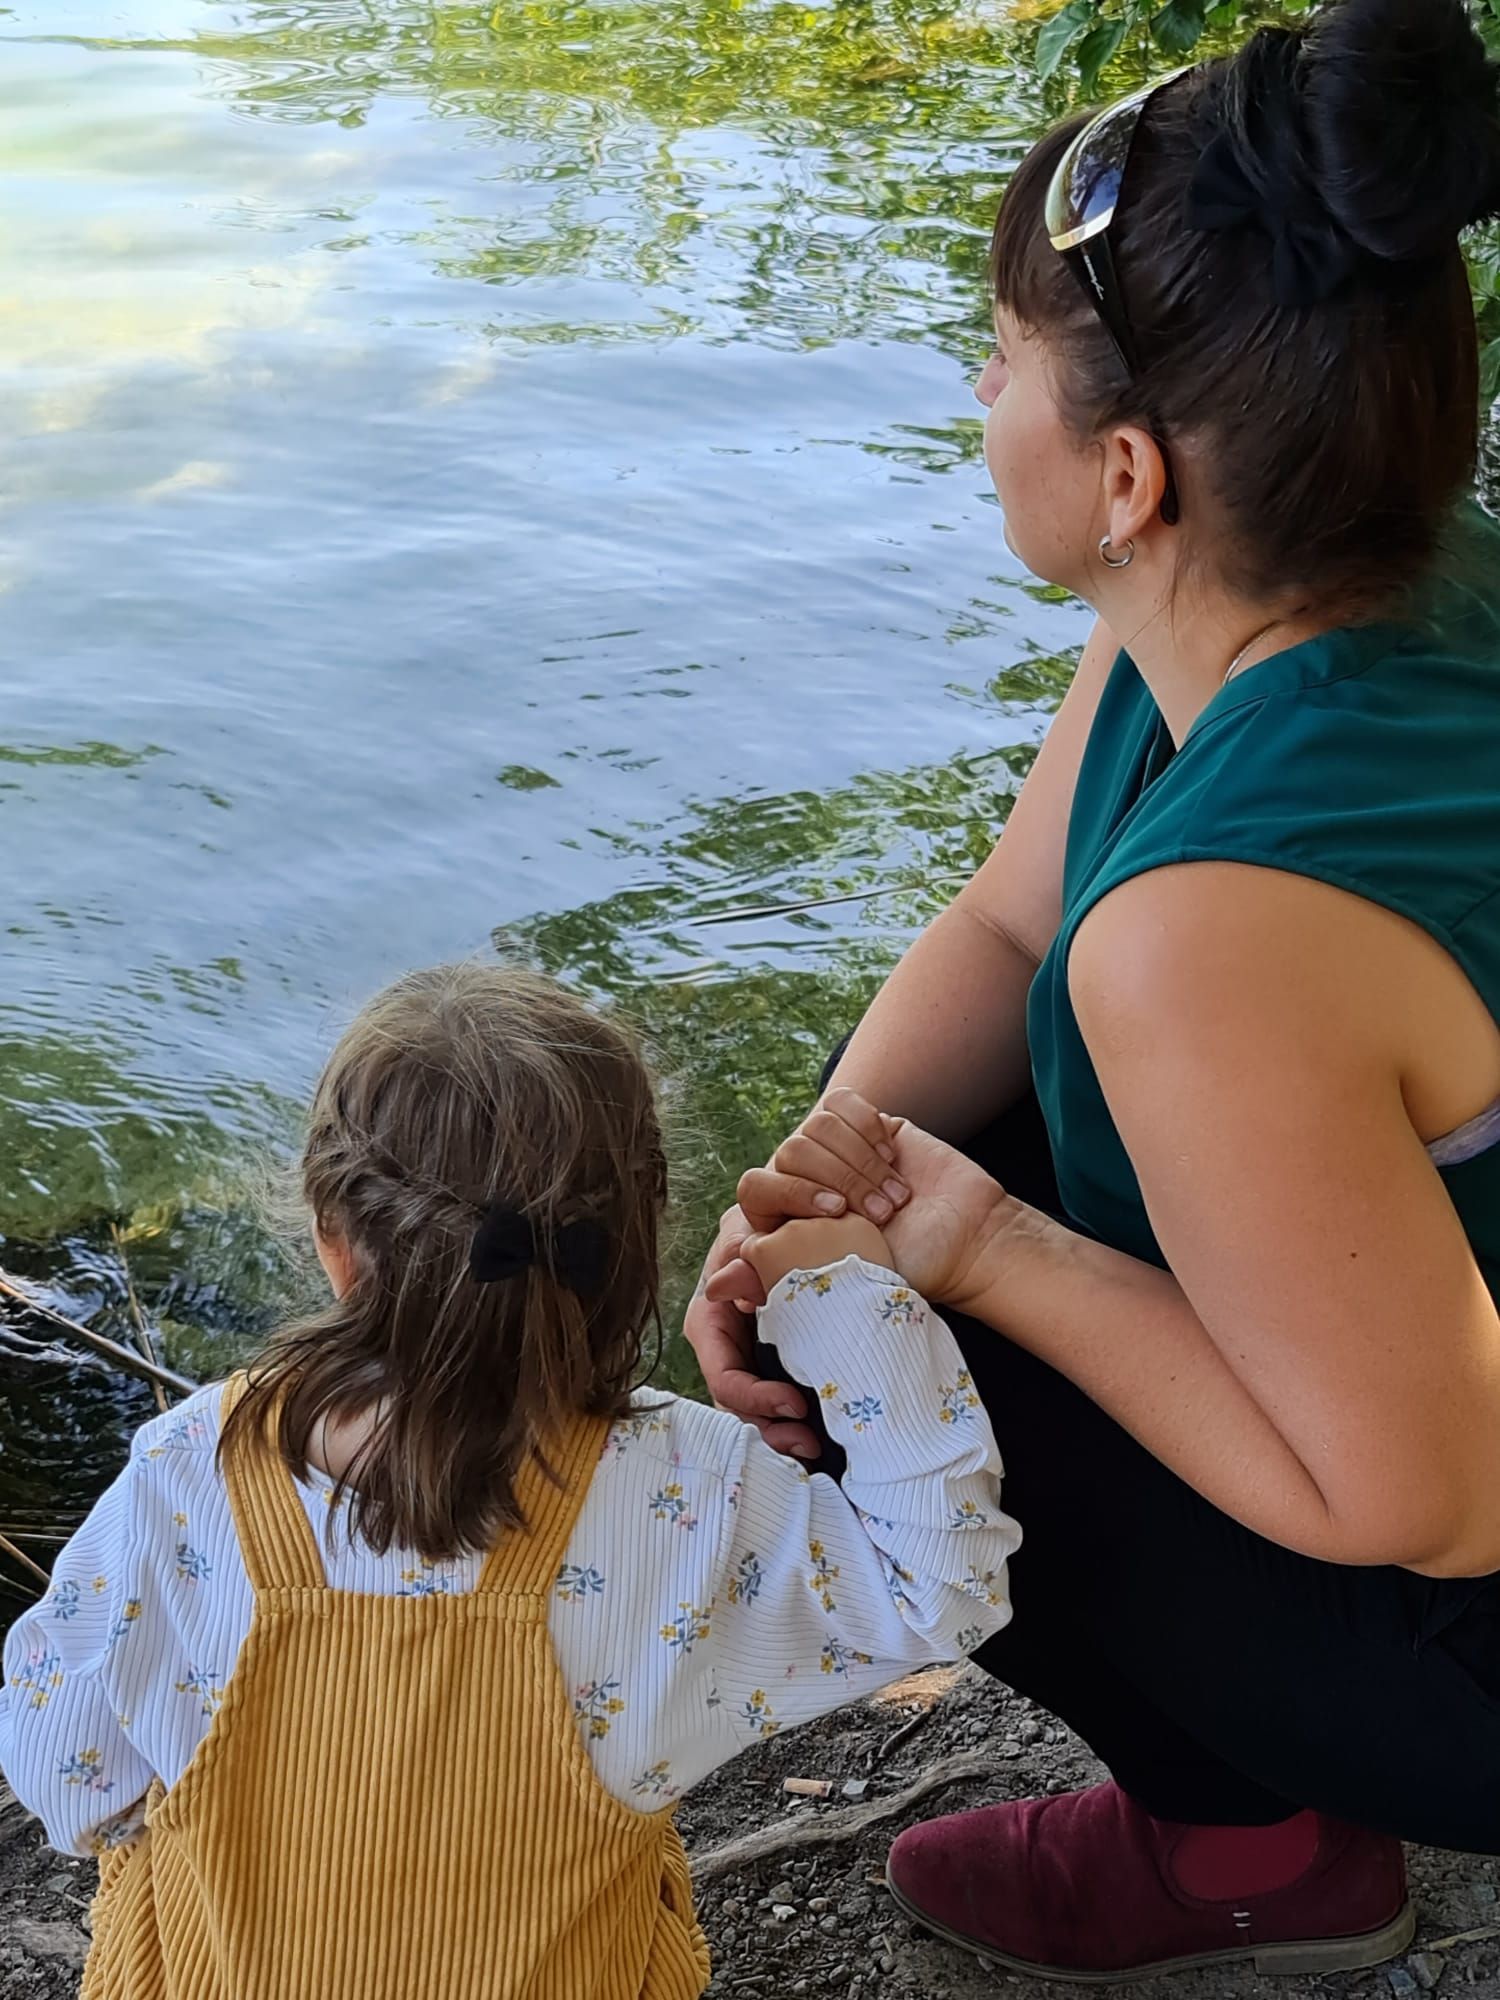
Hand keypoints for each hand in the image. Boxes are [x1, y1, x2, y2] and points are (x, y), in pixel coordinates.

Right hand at [683, 1207, 822, 1459]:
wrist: (793, 1228)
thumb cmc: (763, 1227)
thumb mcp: (747, 1232)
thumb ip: (739, 1251)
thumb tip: (730, 1287)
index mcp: (709, 1325)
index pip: (724, 1377)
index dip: (755, 1397)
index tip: (794, 1404)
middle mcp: (725, 1351)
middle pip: (738, 1408)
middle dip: (770, 1432)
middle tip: (810, 1445)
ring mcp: (750, 1364)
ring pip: (756, 1416)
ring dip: (783, 1438)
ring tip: (816, 1449)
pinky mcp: (775, 1368)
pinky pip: (777, 1407)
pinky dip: (795, 1425)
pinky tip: (822, 1441)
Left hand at [719, 1093, 1013, 1311]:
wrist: (969, 1241)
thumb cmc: (907, 1270)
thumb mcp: (837, 1281)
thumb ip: (775, 1279)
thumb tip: (716, 1288)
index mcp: (789, 1220)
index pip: (755, 1187)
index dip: (791, 1193)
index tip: (837, 1214)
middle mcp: (807, 1182)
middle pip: (790, 1151)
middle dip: (839, 1181)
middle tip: (881, 1214)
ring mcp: (836, 1152)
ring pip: (815, 1126)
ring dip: (859, 1162)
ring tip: (894, 1195)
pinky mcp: (865, 1125)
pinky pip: (840, 1103)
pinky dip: (865, 1128)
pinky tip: (891, 1155)